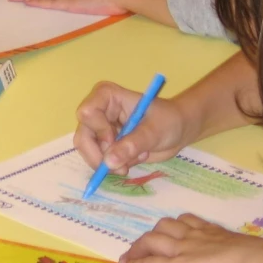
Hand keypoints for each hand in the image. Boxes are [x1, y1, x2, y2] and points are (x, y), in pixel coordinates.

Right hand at [74, 81, 197, 174]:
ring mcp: (100, 130)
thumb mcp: (154, 131)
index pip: (87, 113)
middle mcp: (99, 112)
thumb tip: (109, 162)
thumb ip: (132, 145)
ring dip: (113, 162)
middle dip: (101, 155)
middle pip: (83, 136)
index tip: (115, 141)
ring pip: (88, 152)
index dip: (99, 131)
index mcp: (108, 97)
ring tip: (137, 157)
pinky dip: (118, 165)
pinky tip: (136, 157)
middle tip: (123, 166)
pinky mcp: (106, 145)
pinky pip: (100, 161)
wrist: (179, 130)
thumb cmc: (169, 120)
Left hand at [120, 214, 262, 262]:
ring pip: (152, 241)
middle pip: (167, 226)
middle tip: (144, 242)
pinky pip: (149, 262)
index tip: (172, 228)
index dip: (178, 225)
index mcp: (219, 233)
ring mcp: (185, 249)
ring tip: (128, 255)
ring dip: (138, 248)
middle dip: (154, 233)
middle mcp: (198, 235)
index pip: (192, 222)